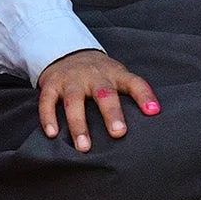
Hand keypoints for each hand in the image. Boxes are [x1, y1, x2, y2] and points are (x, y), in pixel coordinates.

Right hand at [34, 49, 158, 151]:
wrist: (68, 52)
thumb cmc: (100, 74)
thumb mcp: (118, 77)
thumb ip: (132, 94)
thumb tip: (153, 118)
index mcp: (115, 74)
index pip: (134, 83)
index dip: (144, 96)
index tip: (153, 112)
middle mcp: (94, 75)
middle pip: (104, 93)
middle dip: (111, 113)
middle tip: (118, 133)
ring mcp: (71, 79)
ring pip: (74, 101)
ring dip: (79, 124)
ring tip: (84, 147)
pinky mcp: (51, 84)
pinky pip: (47, 101)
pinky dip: (48, 117)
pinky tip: (52, 134)